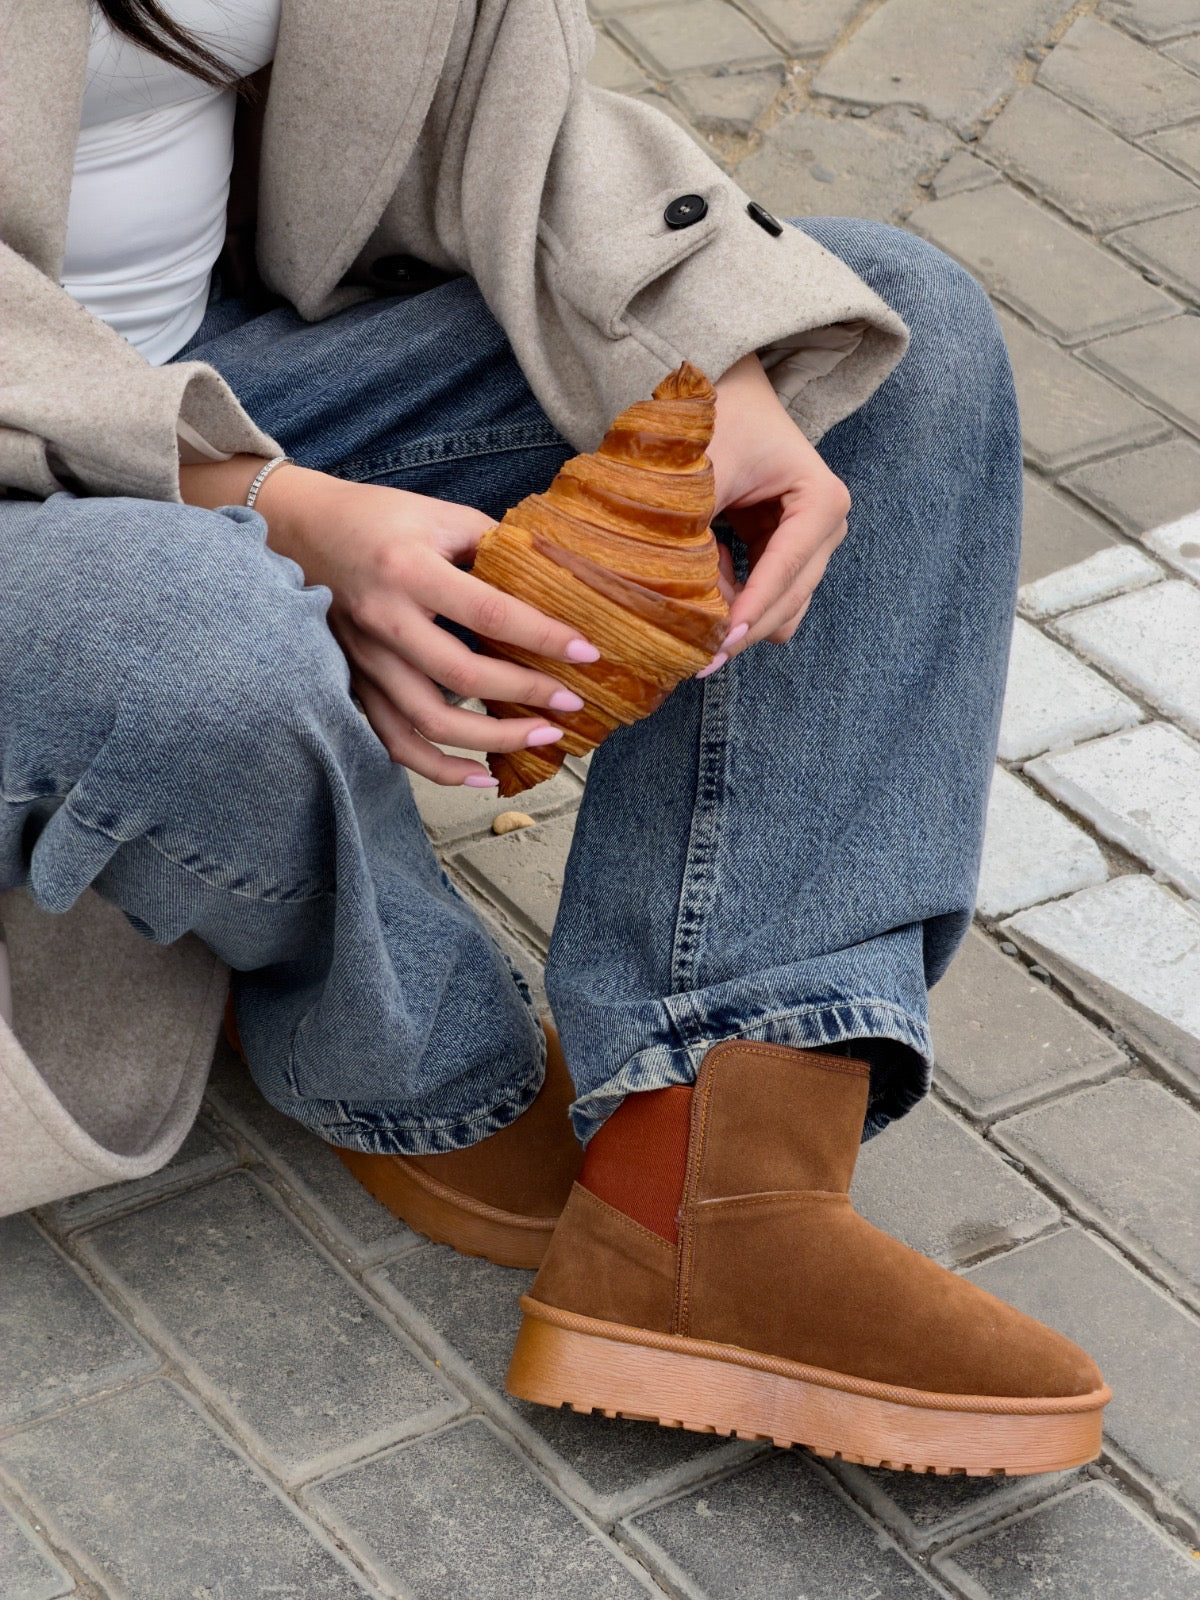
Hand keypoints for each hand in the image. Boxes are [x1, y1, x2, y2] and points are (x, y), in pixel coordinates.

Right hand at [180, 458, 598, 785]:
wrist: (300, 529)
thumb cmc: (379, 518)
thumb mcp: (439, 515)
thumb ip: (493, 546)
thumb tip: (553, 577)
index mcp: (409, 570)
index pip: (489, 611)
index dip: (542, 636)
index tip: (586, 653)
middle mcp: (384, 620)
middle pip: (462, 676)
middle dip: (526, 695)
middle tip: (571, 703)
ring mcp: (364, 659)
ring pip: (428, 721)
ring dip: (492, 740)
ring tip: (542, 739)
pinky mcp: (355, 684)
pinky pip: (394, 740)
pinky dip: (437, 767)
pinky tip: (481, 777)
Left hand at [705, 352, 850, 666]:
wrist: (722, 382)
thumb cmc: (716, 416)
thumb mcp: (702, 473)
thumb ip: (697, 537)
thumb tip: (687, 607)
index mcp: (822, 501)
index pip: (784, 572)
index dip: (750, 612)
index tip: (716, 647)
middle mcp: (828, 525)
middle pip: (790, 600)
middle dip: (744, 629)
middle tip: (696, 663)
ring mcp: (811, 540)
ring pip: (780, 606)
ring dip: (737, 616)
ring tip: (689, 626)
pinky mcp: (787, 547)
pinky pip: (761, 592)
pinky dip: (730, 596)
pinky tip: (698, 586)